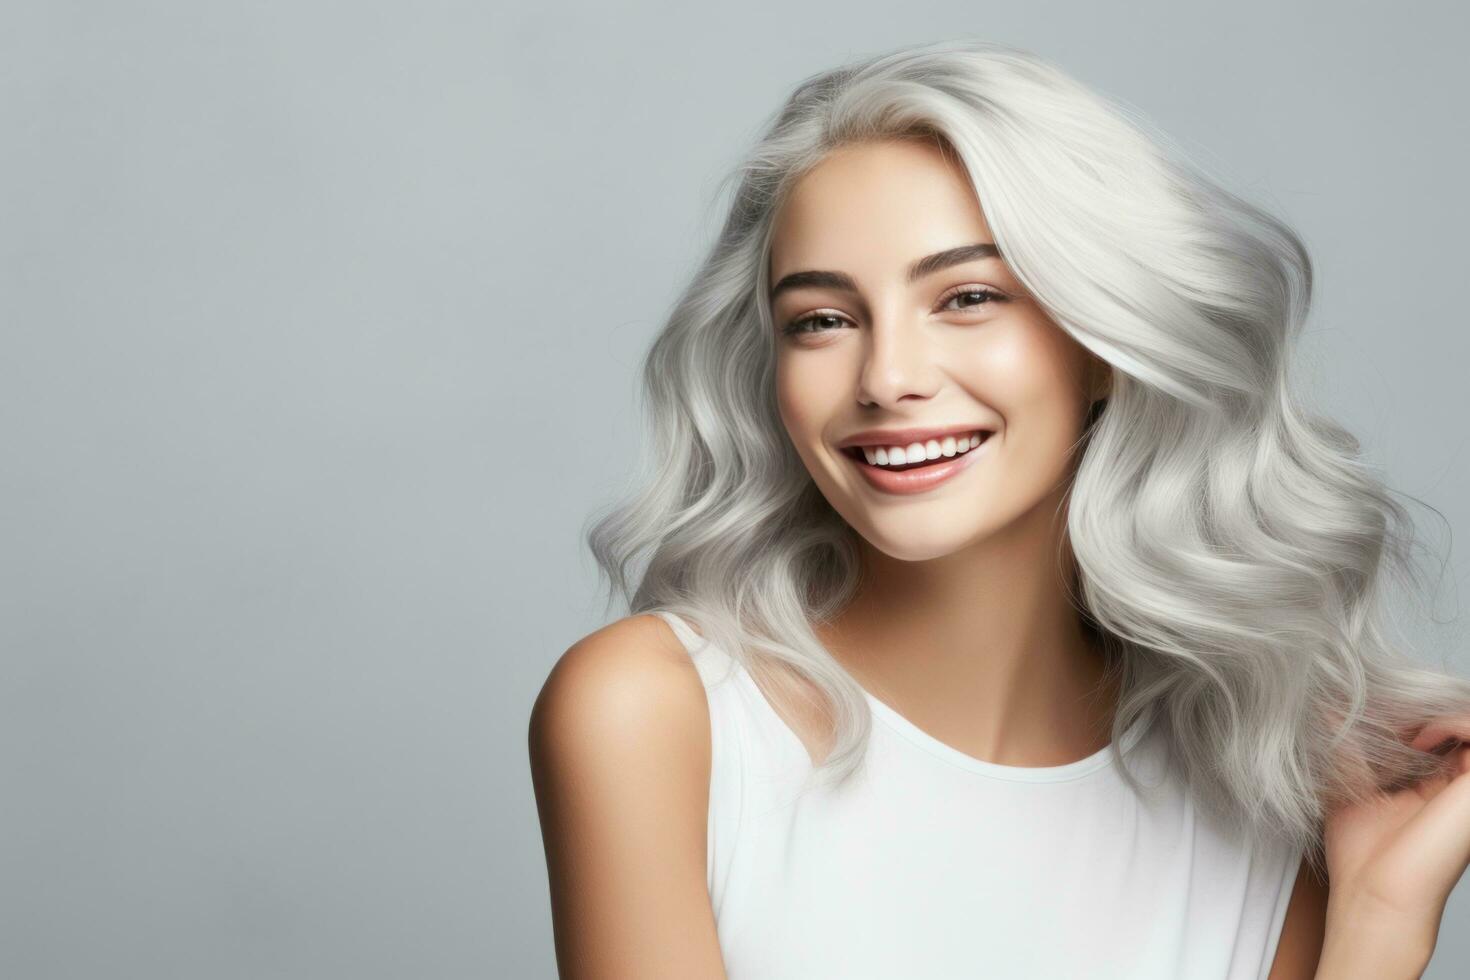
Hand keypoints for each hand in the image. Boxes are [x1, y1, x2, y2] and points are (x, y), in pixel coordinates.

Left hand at [1321, 714, 1469, 956]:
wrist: (1376, 894)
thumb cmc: (1361, 855)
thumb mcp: (1350, 785)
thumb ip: (1347, 746)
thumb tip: (1326, 705)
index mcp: (1439, 786)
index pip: (1439, 729)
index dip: (1411, 712)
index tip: (1375, 714)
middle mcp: (1462, 787)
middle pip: (1456, 723)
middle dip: (1424, 709)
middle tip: (1392, 718)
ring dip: (1440, 713)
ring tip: (1408, 733)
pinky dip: (1451, 721)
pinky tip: (1419, 740)